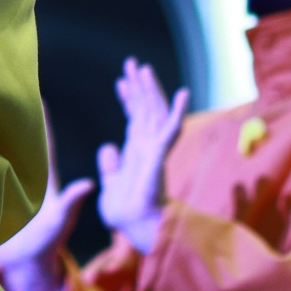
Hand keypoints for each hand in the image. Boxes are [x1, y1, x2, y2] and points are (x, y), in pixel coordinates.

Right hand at [0, 110, 93, 290]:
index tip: (37, 92)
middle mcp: (19, 177)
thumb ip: (71, 203)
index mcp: (40, 178)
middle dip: (6, 117)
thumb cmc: (46, 245)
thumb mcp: (59, 222)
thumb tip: (89, 183)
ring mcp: (0, 186)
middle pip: (13, 141)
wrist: (21, 267)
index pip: (41, 142)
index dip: (40, 118)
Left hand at [96, 58, 186, 253]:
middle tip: (131, 63)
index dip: (128, 100)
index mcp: (136, 151)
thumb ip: (110, 166)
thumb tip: (108, 147)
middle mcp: (147, 146)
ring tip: (143, 68)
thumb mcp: (110, 184)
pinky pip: (171, 130)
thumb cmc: (126, 211)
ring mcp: (154, 149)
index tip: (120, 82)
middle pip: (143, 109)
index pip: (133, 119)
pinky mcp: (159, 156)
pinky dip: (178, 111)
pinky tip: (183, 93)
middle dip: (138, 86)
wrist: (135, 227)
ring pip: (154, 112)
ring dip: (151, 89)